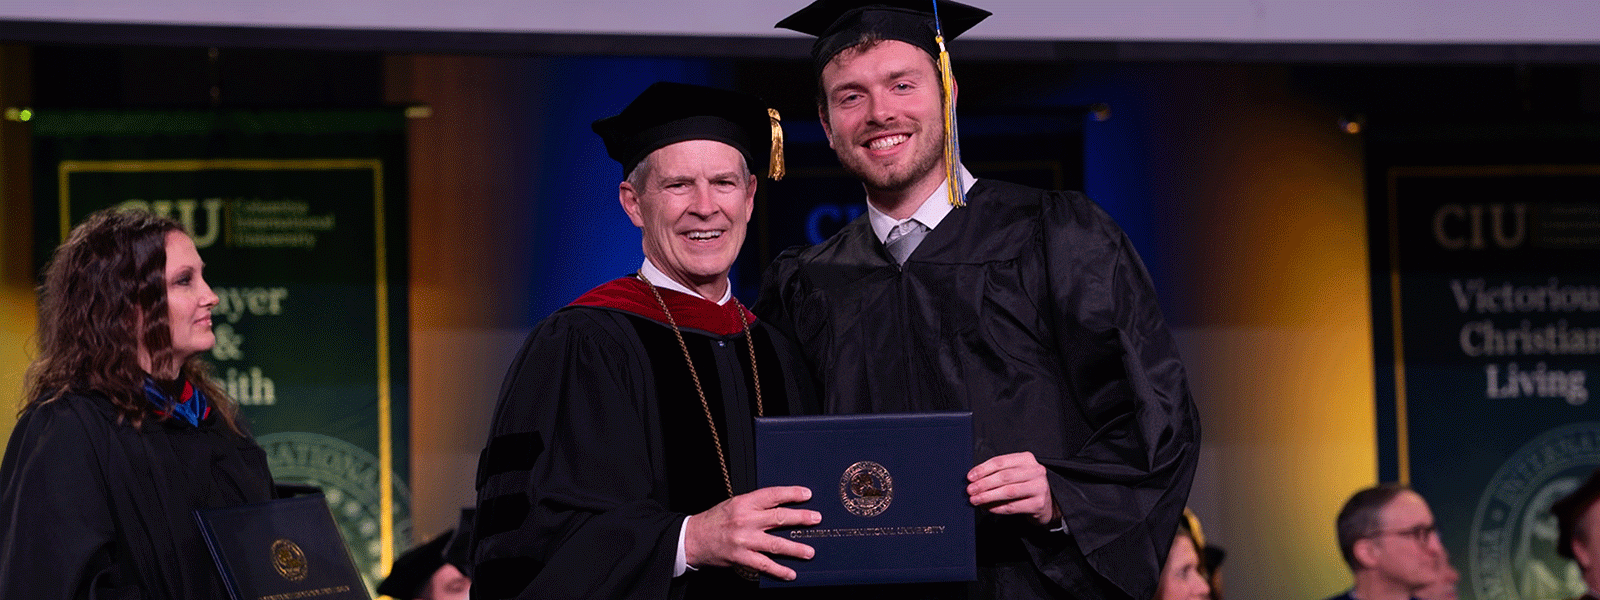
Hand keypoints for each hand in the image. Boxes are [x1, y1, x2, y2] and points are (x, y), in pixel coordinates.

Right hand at [684, 485, 820, 580]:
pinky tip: (791, 573)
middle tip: (816, 519)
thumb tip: (779, 506)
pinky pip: (764, 565)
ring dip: (795, 549)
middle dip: (801, 518)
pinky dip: (779, 570)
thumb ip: (754, 505)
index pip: (772, 495)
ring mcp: (744, 540)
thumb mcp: (733, 505)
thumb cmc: (714, 521)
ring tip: (810, 552)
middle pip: (778, 517)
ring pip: (775, 544)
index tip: (807, 494)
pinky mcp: (741, 557)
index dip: (791, 493)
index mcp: (744, 503)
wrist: (692, 538)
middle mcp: (745, 520)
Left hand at [966, 451, 1059, 526]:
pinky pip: (1013, 506)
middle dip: (984, 484)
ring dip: (988, 496)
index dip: (983, 469)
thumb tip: (974, 480)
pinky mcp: (1038, 503)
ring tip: (975, 500)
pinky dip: (998, 508)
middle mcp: (1035, 471)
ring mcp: (1039, 487)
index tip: (970, 477)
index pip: (1000, 462)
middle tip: (970, 490)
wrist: (1047, 503)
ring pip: (1009, 491)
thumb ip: (998, 473)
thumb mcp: (1015, 473)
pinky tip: (988, 508)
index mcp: (1026, 459)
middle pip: (1004, 476)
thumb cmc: (1025, 486)